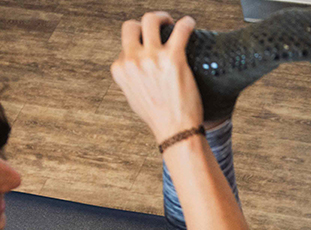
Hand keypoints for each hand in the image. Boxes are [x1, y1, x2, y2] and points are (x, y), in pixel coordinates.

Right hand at [110, 11, 203, 144]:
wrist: (175, 130)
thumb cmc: (158, 118)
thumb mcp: (134, 98)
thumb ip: (131, 79)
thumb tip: (136, 69)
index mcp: (120, 70)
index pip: (125, 46)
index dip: (138, 46)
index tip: (150, 48)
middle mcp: (132, 61)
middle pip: (131, 26)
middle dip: (144, 24)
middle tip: (159, 28)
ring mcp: (152, 58)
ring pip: (152, 19)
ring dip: (163, 17)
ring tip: (172, 23)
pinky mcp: (174, 57)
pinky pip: (181, 28)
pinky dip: (187, 23)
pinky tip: (190, 25)